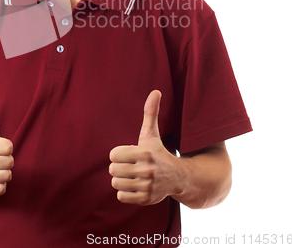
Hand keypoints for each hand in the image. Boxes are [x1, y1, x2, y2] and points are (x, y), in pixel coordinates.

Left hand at [109, 90, 182, 205]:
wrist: (178, 177)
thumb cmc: (158, 152)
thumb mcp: (152, 134)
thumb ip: (151, 113)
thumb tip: (155, 91)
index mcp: (144, 153)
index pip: (113, 155)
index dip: (118, 154)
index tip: (128, 154)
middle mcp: (146, 171)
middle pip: (112, 170)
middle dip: (118, 168)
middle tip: (129, 166)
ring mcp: (147, 186)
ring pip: (116, 184)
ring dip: (121, 180)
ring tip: (132, 176)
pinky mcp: (146, 200)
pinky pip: (122, 197)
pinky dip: (126, 193)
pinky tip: (135, 186)